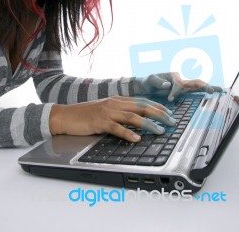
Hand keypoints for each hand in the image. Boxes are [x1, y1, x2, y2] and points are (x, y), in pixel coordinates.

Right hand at [49, 96, 176, 142]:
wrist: (66, 115)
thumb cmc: (86, 115)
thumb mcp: (106, 110)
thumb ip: (120, 112)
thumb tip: (137, 121)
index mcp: (118, 100)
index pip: (142, 101)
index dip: (157, 107)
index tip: (169, 113)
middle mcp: (115, 104)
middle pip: (142, 107)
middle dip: (159, 114)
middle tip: (172, 121)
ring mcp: (107, 112)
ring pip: (132, 117)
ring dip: (148, 124)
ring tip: (160, 131)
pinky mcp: (99, 122)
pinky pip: (116, 128)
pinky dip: (127, 133)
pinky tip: (136, 139)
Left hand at [133, 72, 222, 101]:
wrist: (145, 86)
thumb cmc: (147, 82)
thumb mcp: (150, 80)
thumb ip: (157, 81)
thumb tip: (168, 85)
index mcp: (173, 75)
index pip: (179, 84)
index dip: (175, 91)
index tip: (170, 98)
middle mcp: (180, 79)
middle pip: (194, 82)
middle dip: (203, 86)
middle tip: (211, 90)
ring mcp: (182, 85)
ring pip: (197, 86)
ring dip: (207, 87)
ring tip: (219, 89)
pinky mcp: (182, 91)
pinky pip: (193, 91)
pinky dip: (203, 91)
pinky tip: (212, 93)